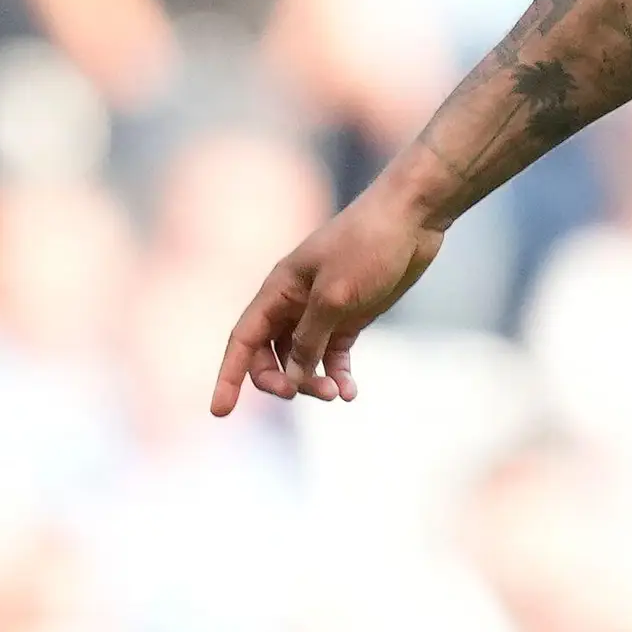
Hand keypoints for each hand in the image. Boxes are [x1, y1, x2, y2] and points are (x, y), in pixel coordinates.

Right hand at [210, 181, 443, 411]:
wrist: (411, 218)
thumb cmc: (367, 246)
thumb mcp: (335, 295)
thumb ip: (310, 337)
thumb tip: (293, 375)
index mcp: (278, 290)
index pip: (242, 339)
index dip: (229, 376)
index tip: (220, 412)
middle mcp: (294, 302)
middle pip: (270, 354)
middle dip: (280, 381)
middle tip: (304, 394)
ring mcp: (322, 310)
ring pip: (302, 358)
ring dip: (312, 381)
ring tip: (337, 394)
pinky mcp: (350, 316)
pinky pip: (333, 354)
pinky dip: (337, 374)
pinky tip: (350, 391)